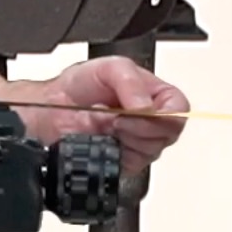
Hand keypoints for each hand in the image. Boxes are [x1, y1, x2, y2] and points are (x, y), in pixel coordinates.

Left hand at [25, 55, 191, 174]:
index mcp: (155, 94)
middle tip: (118, 116)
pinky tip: (104, 138)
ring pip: (152, 150)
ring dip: (127, 136)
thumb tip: (147, 105)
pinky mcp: (124, 162)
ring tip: (108, 124)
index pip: (180, 108)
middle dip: (141, 124)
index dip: (166, 113)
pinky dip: (116, 150)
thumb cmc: (79, 86)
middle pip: (169, 132)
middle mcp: (150, 120)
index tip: (140, 108)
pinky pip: (132, 163)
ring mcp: (138, 143)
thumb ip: (131, 82)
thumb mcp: (108, 68)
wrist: (51, 110)